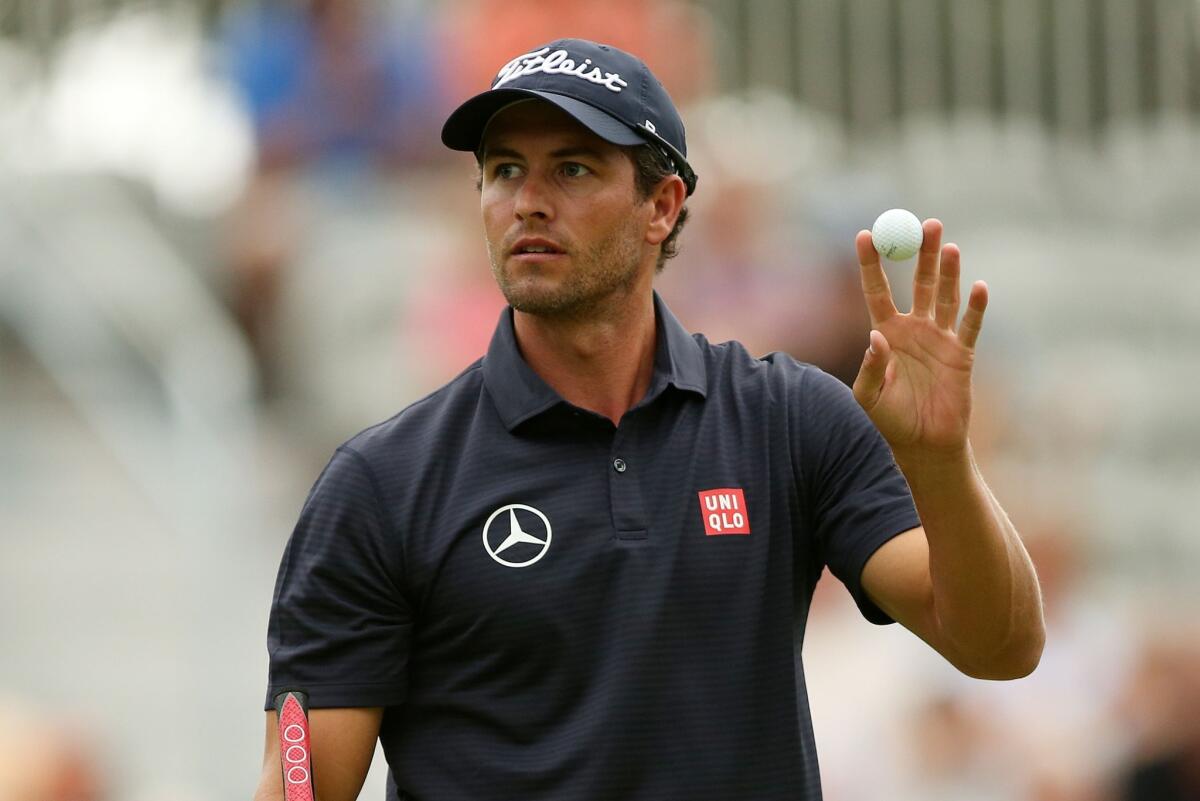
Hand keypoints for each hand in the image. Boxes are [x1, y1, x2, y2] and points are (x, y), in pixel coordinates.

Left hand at [851, 219, 986, 460]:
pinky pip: (970, 326)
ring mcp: (939, 339)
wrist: (923, 445)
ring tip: (949, 245)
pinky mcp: (962, 355)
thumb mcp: (869, 397)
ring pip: (946, 297)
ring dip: (949, 272)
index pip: (876, 290)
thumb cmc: (890, 421)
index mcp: (885, 333)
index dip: (871, 263)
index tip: (865, 234)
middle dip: (922, 254)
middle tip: (925, 224)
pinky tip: (977, 287)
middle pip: (919, 282)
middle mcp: (913, 329)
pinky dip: (975, 307)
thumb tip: (878, 338)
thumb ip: (870, 368)